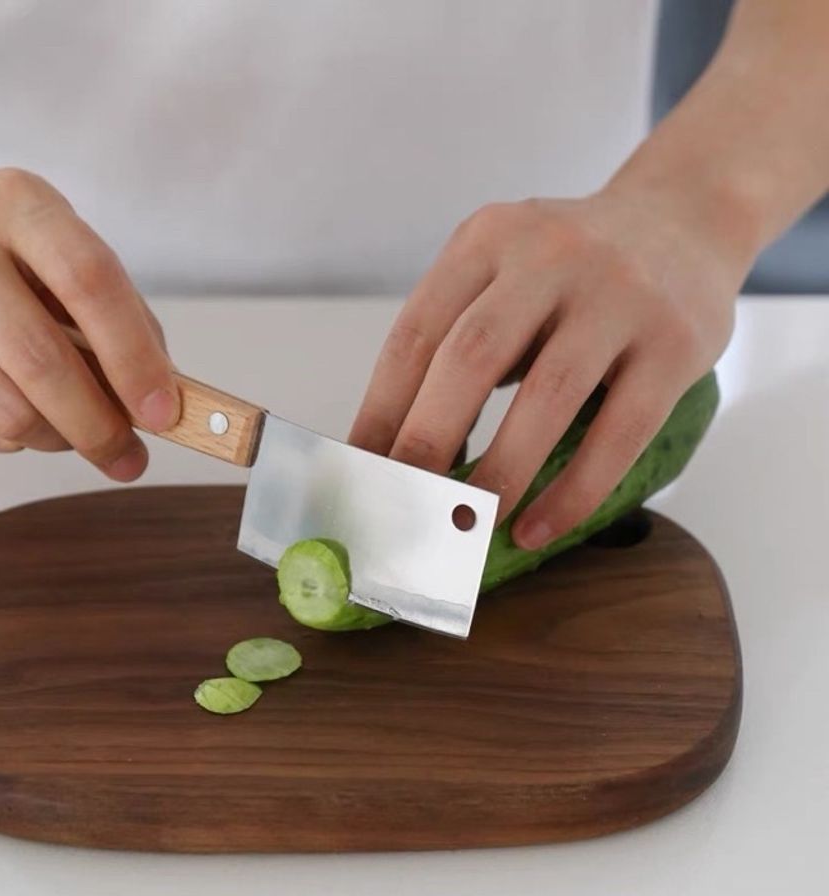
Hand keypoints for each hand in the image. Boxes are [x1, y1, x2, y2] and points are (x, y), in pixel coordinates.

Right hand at [0, 164, 177, 480]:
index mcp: (16, 203)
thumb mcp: (61, 245)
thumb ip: (118, 312)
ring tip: (79, 430)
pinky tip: (27, 412)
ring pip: (7, 412)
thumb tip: (161, 397)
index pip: (88, 282)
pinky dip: (21, 437)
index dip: (134, 356)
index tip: (165, 412)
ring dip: (61, 439)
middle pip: (41, 362)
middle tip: (131, 457)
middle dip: (101, 426)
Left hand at [349, 186, 750, 547]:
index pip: (416, 334)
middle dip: (427, 442)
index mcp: (487, 239)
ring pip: (547, 397)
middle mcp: (550, 255)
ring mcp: (619, 295)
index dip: (380, 410)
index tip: (359, 471)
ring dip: (499, 473)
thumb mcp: (501, 274)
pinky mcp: (676, 342)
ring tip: (468, 524)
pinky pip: (620, 432)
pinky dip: (574, 491)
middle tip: (403, 503)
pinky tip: (538, 528)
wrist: (685, 218)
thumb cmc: (569, 270)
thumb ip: (455, 340)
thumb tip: (400, 451)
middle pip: (471, 358)